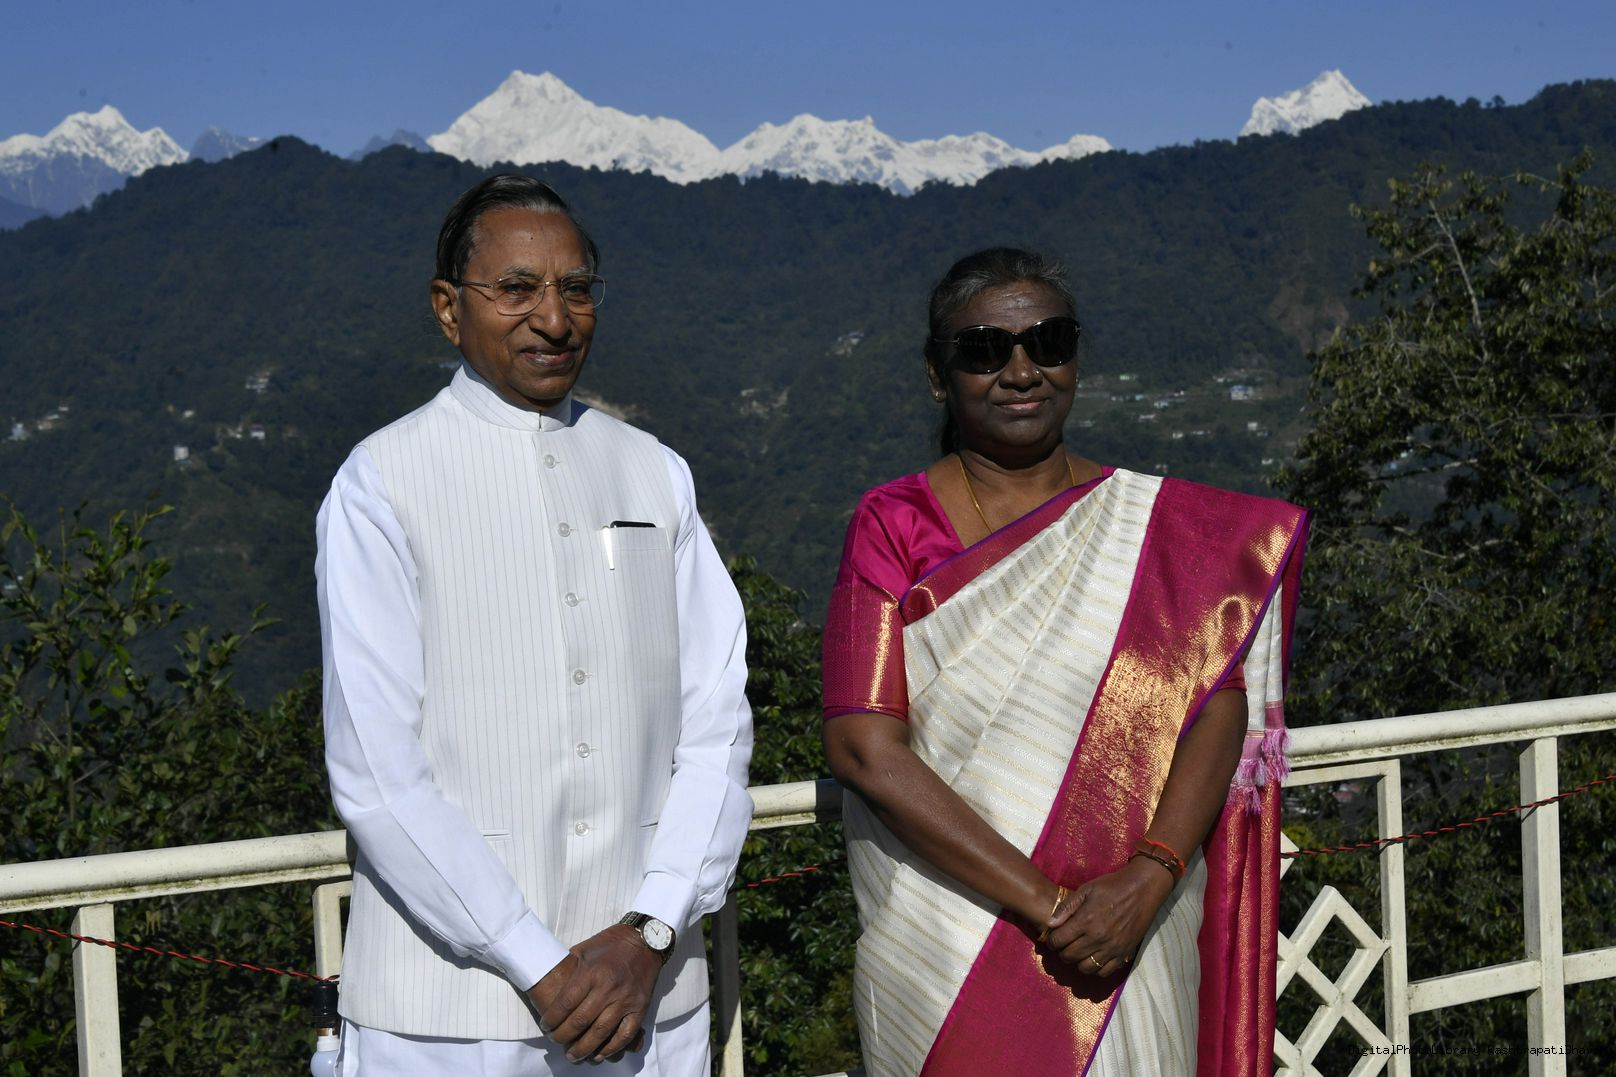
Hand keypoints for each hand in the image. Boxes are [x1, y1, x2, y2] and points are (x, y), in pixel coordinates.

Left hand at [525, 925, 662, 1061]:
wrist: (646, 940)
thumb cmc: (611, 944)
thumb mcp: (584, 949)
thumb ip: (569, 968)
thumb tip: (551, 985)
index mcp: (590, 972)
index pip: (565, 1004)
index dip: (551, 1019)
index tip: (546, 1026)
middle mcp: (607, 988)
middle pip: (580, 1022)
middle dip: (563, 1037)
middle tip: (556, 1041)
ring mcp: (625, 1000)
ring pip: (600, 1033)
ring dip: (584, 1049)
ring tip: (573, 1056)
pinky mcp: (639, 1008)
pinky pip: (625, 1035)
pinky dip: (611, 1048)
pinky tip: (600, 1054)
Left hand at [1043, 858, 1175, 975]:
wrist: (1142, 889)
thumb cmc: (1112, 886)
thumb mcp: (1086, 889)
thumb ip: (1067, 907)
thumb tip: (1050, 923)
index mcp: (1086, 920)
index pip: (1059, 941)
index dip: (1052, 941)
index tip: (1054, 938)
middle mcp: (1098, 937)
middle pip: (1070, 956)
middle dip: (1062, 952)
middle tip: (1065, 946)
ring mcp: (1112, 948)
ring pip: (1086, 968)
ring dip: (1078, 962)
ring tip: (1079, 953)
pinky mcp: (1124, 953)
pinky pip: (1106, 972)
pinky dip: (1097, 969)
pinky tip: (1095, 958)